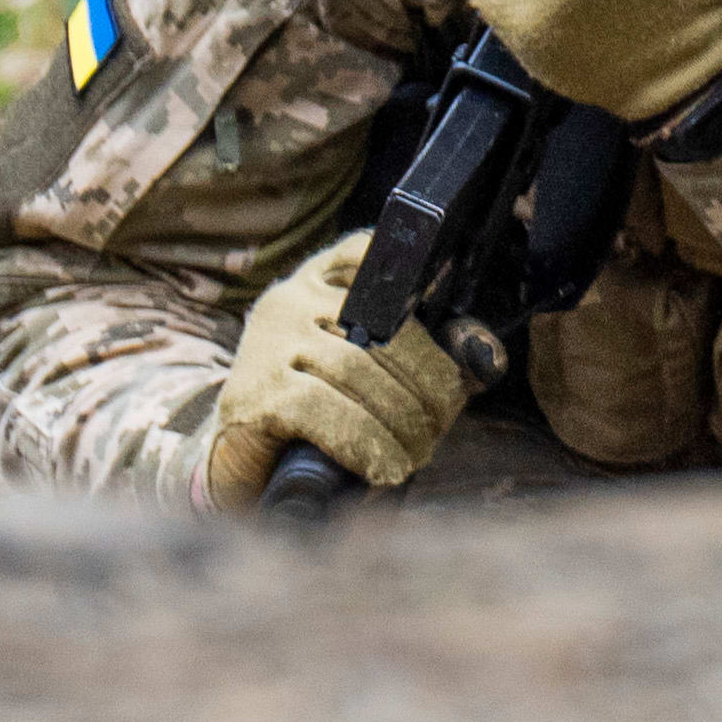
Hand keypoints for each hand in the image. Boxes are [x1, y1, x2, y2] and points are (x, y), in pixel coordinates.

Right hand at [202, 232, 470, 508]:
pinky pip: (323, 409)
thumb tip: (486, 358)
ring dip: (401, 420)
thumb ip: (429, 357)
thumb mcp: (370, 377)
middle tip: (439, 427)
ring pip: (357, 370)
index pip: (366, 254)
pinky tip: (386, 467)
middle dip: (426, 386)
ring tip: (416, 453)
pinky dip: (366, 442)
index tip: (437, 319)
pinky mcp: (251, 393)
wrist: (235, 465)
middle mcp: (288, 303)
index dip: (412, 277)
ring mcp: (266, 344)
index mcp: (316, 285)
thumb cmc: (313, 418)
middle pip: (382, 331)